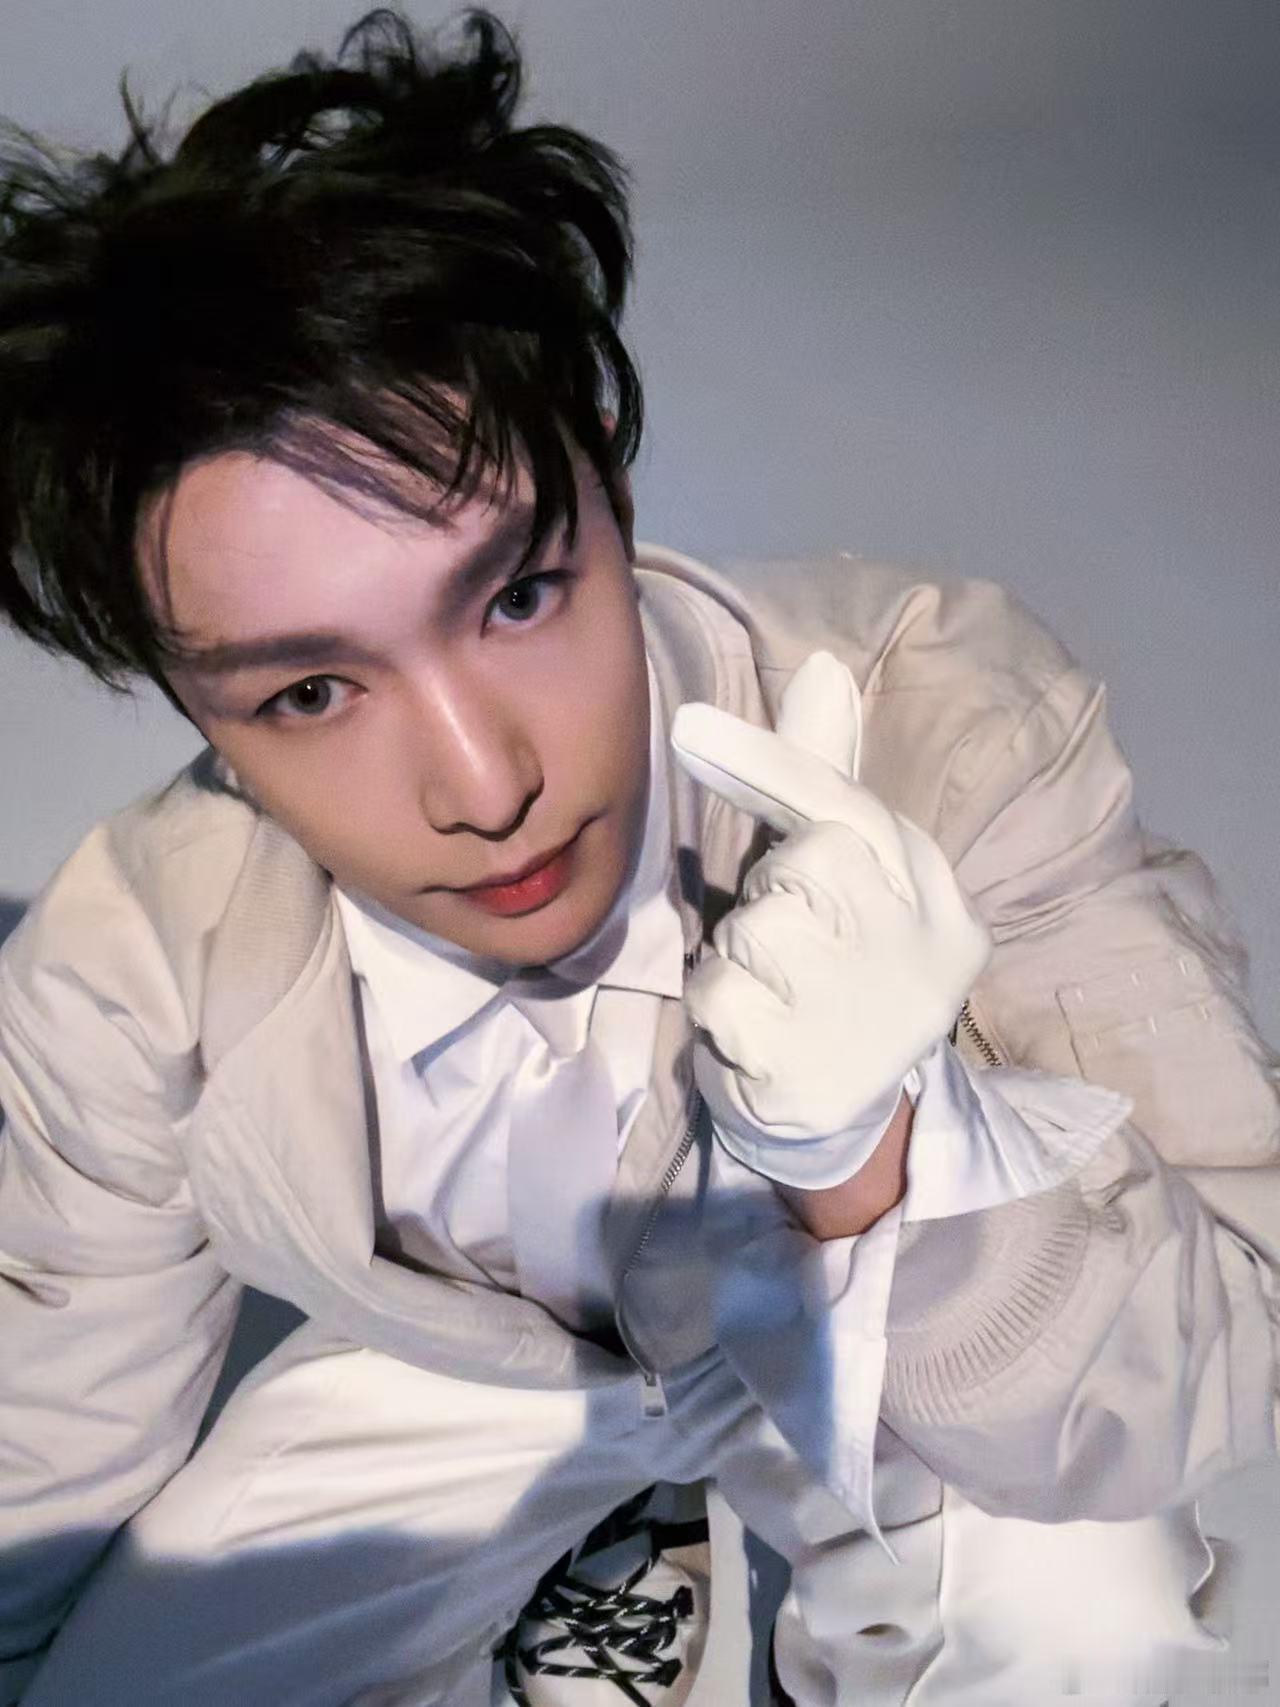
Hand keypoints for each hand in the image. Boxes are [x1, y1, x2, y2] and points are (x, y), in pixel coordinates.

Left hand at [669, 650, 991, 1188]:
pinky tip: (757, 1033)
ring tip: (778, 990)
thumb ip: (825, 777)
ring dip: (740, 955)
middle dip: (774, 890)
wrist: (848, 1117)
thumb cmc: (838, 966)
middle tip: (793, 938)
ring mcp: (870, 1017)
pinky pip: (721, 997)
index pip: (852, 809)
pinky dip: (718, 1009)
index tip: (688, 727)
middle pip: (805, 864)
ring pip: (757, 930)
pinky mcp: (810, 1072)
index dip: (768, 762)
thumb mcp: (849, 870)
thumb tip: (822, 665)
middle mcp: (921, 952)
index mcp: (936, 895)